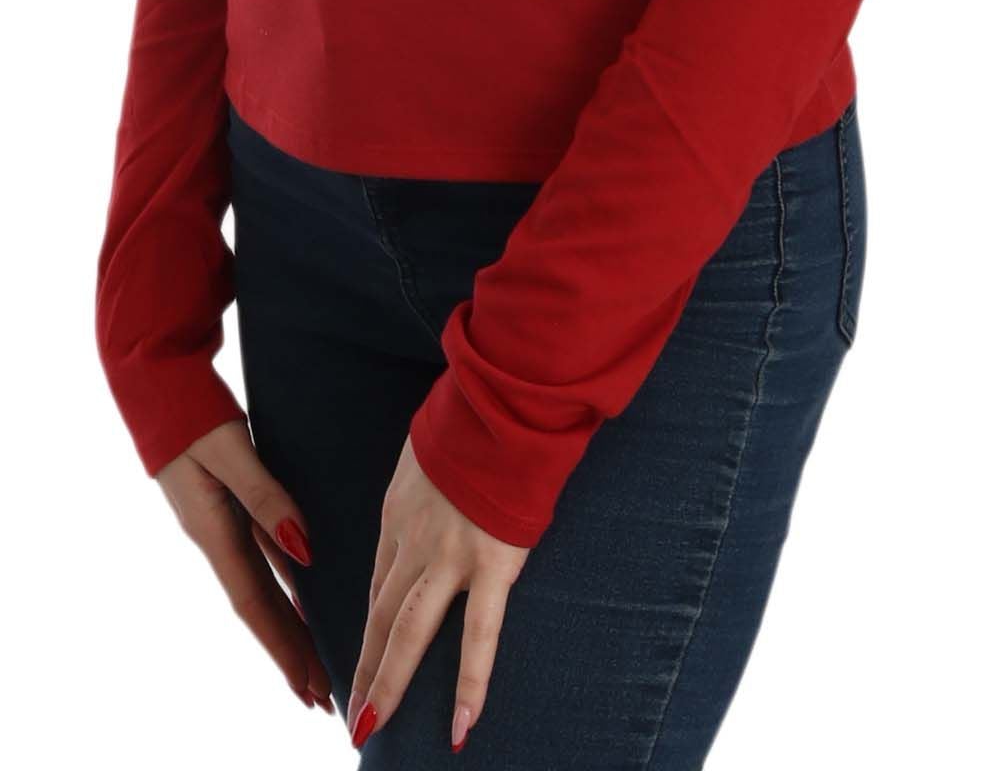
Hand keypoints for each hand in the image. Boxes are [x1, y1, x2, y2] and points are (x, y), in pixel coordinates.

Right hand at [156, 418, 333, 714]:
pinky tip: (307, 590)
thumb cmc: (192, 413)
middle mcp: (216, 536)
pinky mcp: (227, 502)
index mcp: (212, 532)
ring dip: (289, 621)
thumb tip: (302, 548)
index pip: (253, 604)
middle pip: (260, 605)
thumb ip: (265, 495)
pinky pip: (262, 553)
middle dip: (289, 649)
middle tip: (321, 695)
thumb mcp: (229, 450)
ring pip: (263, 583)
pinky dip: (285, 579)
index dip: (281, 647)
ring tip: (318, 657)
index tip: (308, 685)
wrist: (156, 380)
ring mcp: (220, 521)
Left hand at [346, 431, 529, 751]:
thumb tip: (434, 484)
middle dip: (365, 666)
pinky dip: (470, 683)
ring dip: (389, 682)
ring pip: (409, 630)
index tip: (362, 653)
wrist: (504, 402)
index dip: (369, 622)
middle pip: (381, 613)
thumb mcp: (429, 448)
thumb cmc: (475, 416)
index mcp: (398, 511)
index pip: (378, 580)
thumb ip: (428, 478)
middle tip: (353, 714)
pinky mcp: (492, 563)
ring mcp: (449, 555)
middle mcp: (413, 539)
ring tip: (372, 726)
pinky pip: (480, 635)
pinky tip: (461, 724)